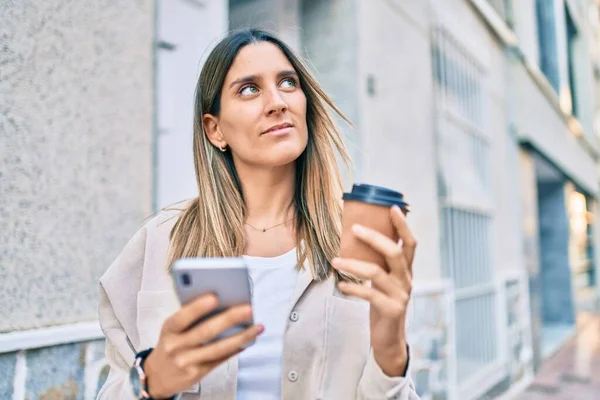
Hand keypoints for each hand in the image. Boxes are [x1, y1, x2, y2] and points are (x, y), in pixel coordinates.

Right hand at [143, 294, 263, 398]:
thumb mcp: (172, 329)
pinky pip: (220, 359)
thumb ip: (190, 318)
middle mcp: (176, 346)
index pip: (182, 317)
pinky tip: (248, 340)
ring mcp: (186, 361)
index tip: (214, 297)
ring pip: (218, 348)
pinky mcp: (197, 373)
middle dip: (229, 319)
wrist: (157, 376)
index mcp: (169, 329)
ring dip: (241, 336)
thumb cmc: (171, 344)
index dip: (197, 308)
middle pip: (205, 332)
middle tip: (248, 309)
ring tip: (257, 327)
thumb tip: (221, 303)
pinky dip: (236, 349)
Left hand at [332, 205, 415, 376]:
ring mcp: (400, 295)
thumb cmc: (382, 304)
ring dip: (353, 265)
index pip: (410, 243)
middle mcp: (406, 279)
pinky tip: (340, 285)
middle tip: (354, 228)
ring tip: (335, 261)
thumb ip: (377, 263)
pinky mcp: (391, 310)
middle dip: (374, 238)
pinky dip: (353, 288)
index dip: (403, 225)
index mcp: (405, 270)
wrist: (389, 339)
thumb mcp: (383, 281)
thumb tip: (356, 239)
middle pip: (394, 252)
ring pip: (376, 273)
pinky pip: (369, 295)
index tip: (392, 207)